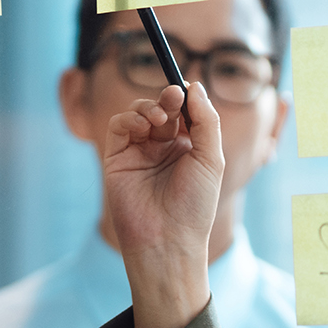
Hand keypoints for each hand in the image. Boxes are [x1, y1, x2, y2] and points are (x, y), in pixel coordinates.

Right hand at [101, 83, 222, 327]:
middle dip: (168, 98)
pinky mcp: (117, 158)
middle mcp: (163, 148)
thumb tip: (193, 86)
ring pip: (139, 112)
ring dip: (148, 107)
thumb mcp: (211, 158)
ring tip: (158, 119)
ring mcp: (139, 152)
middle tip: (174, 96)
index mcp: (188, 147)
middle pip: (162, 107)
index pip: (185, 111)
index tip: (187, 88)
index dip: (185, 97)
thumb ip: (205, 120)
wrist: (167, 241)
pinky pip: (119, 126)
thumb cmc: (194, 206)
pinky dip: (129, 118)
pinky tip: (143, 127)